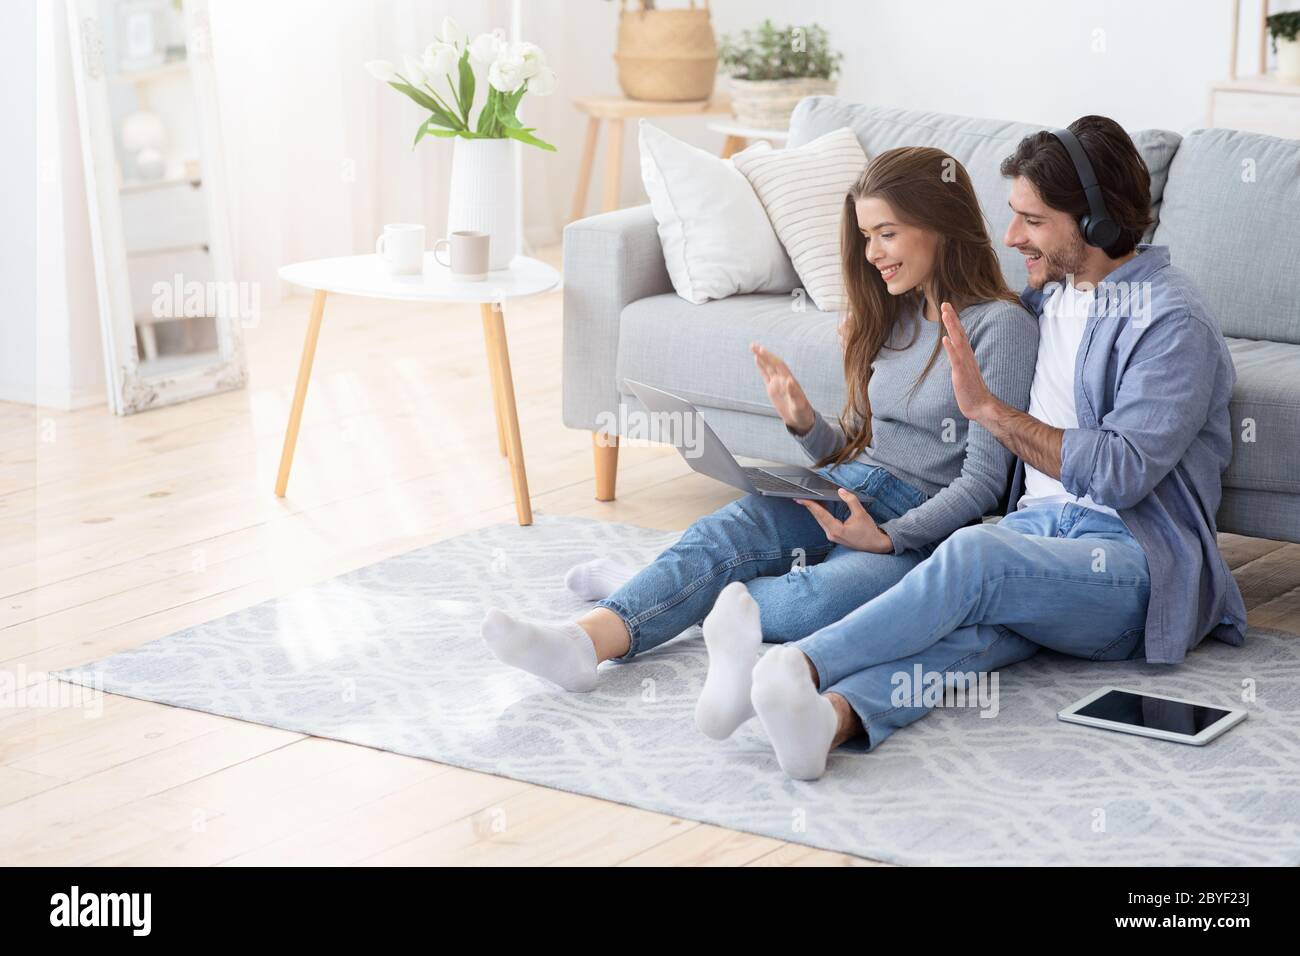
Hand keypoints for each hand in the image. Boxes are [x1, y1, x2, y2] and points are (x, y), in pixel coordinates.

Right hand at [751, 343, 814, 433]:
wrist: (800, 419)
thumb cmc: (802, 412)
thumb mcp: (799, 404)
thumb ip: (794, 393)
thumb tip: (789, 380)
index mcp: (789, 380)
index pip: (778, 365)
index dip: (770, 357)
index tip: (761, 350)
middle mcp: (783, 379)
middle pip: (772, 363)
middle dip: (763, 354)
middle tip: (753, 345)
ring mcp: (777, 383)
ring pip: (768, 367)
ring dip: (761, 357)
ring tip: (752, 347)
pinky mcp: (773, 389)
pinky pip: (766, 375)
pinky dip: (761, 367)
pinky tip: (757, 360)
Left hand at [795, 488, 893, 553]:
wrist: (875, 545)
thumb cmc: (869, 531)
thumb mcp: (861, 513)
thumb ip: (851, 500)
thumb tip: (841, 491)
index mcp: (837, 530)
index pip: (821, 514)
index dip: (810, 505)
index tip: (801, 499)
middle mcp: (831, 534)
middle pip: (818, 517)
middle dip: (810, 506)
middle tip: (801, 495)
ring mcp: (832, 536)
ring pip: (820, 520)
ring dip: (815, 510)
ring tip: (808, 499)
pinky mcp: (834, 535)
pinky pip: (824, 523)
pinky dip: (821, 514)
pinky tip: (819, 507)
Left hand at [939, 302, 994, 422]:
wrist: (980, 406)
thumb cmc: (971, 390)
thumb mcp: (962, 371)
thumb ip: (958, 360)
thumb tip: (953, 351)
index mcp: (966, 355)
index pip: (959, 334)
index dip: (953, 321)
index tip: (947, 308)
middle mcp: (967, 356)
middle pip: (959, 333)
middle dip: (952, 318)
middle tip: (945, 303)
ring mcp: (965, 364)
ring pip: (958, 342)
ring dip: (952, 327)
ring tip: (946, 314)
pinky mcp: (961, 374)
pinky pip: (956, 359)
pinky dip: (951, 348)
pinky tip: (945, 339)